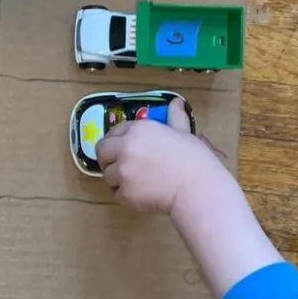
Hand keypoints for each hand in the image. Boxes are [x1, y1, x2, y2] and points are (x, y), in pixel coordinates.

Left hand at [95, 98, 224, 212]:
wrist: (196, 186)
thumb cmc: (193, 158)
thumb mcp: (183, 132)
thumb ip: (174, 117)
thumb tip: (176, 102)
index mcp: (138, 129)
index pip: (114, 131)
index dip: (117, 140)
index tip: (122, 147)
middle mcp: (125, 147)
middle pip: (102, 152)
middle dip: (108, 158)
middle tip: (121, 165)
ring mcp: (122, 171)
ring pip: (108, 175)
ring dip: (118, 179)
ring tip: (136, 181)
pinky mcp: (124, 193)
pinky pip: (117, 194)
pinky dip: (127, 196)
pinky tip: (142, 194)